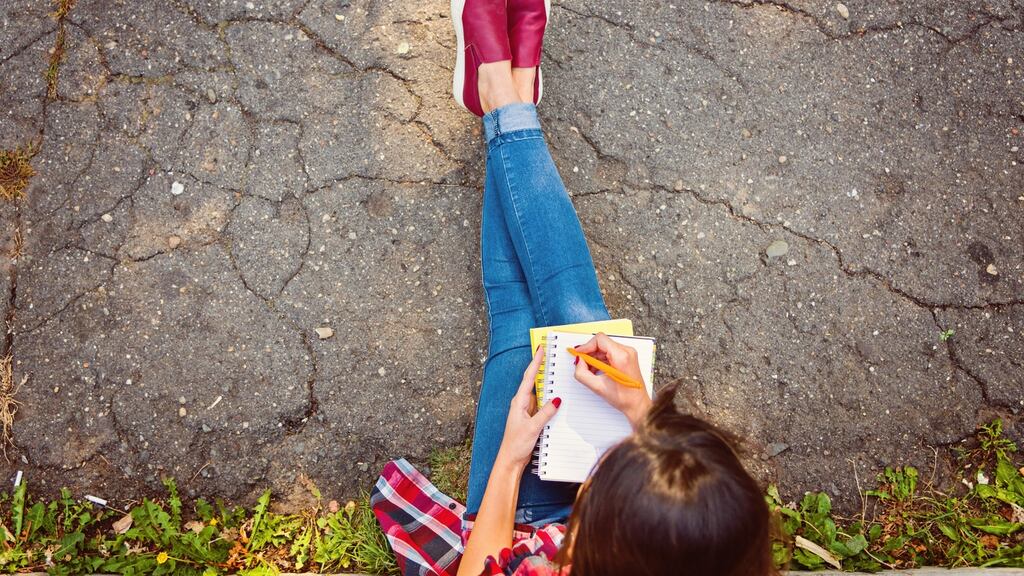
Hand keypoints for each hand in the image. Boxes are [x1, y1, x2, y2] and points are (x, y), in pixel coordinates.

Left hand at [496, 346, 561, 469]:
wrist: (511, 459)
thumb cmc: (516, 444)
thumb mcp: (532, 427)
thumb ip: (545, 413)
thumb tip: (557, 399)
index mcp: (519, 402)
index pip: (529, 377)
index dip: (535, 362)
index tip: (541, 349)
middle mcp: (522, 403)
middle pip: (533, 381)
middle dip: (541, 367)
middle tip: (550, 354)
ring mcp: (527, 410)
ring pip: (539, 392)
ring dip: (546, 382)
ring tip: (555, 369)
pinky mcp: (532, 417)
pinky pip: (543, 403)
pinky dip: (549, 397)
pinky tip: (556, 395)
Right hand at [572, 333, 651, 428]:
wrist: (637, 404)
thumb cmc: (625, 398)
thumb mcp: (598, 387)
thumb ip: (582, 373)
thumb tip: (578, 362)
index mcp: (621, 357)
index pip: (599, 340)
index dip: (586, 346)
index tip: (579, 354)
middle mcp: (627, 352)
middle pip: (602, 343)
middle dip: (589, 353)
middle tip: (582, 364)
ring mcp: (628, 354)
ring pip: (605, 348)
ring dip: (594, 357)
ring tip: (590, 370)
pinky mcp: (627, 357)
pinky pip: (610, 352)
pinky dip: (601, 359)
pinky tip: (597, 370)